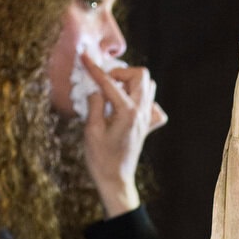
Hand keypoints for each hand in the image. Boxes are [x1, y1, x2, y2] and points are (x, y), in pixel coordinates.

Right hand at [81, 55, 166, 218]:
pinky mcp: (146, 127)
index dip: (95, 69)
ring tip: (114, 92)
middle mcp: (142, 112)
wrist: (115, 181)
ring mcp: (146, 119)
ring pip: (148, 87)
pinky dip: (142, 101)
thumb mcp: (91, 130)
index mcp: (127, 112)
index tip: (85, 57)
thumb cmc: (100, 159)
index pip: (110, 82)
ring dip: (131, 83)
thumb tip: (95, 89)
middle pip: (141, 75)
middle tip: (105, 82)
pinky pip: (153, 106)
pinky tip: (129, 107)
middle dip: (121, 72)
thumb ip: (95, 104)